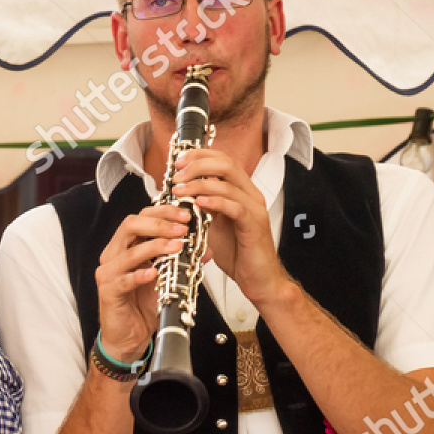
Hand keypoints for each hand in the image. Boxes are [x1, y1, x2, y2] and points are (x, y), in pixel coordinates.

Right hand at [95, 206, 188, 362]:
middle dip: (159, 223)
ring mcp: (108, 273)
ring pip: (128, 252)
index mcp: (126, 246)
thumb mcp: (167, 278)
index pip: (141, 217)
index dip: (163, 212)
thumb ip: (183, 262)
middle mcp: (114, 255)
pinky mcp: (108, 292)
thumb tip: (206, 249)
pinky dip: (139, 275)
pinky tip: (154, 273)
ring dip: (155, 246)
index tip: (186, 214)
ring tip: (177, 247)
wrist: (130, 336)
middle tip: (182, 228)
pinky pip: (123, 280)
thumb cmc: (143, 305)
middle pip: (130, 226)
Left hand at [171, 147, 291, 305]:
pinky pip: (235, 207)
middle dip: (198, 165)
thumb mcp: (212, 224)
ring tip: (179, 190)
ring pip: (228, 184)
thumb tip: (178, 193)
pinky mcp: (254, 224)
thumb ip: (201, 206)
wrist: (257, 278)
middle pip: (227, 164)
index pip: (223, 160)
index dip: (200, 155)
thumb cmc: (236, 252)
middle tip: (177, 175)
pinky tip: (198, 204)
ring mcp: (254, 208)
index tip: (178, 162)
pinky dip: (215, 202)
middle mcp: (250, 194)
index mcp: (241, 191)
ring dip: (200, 184)